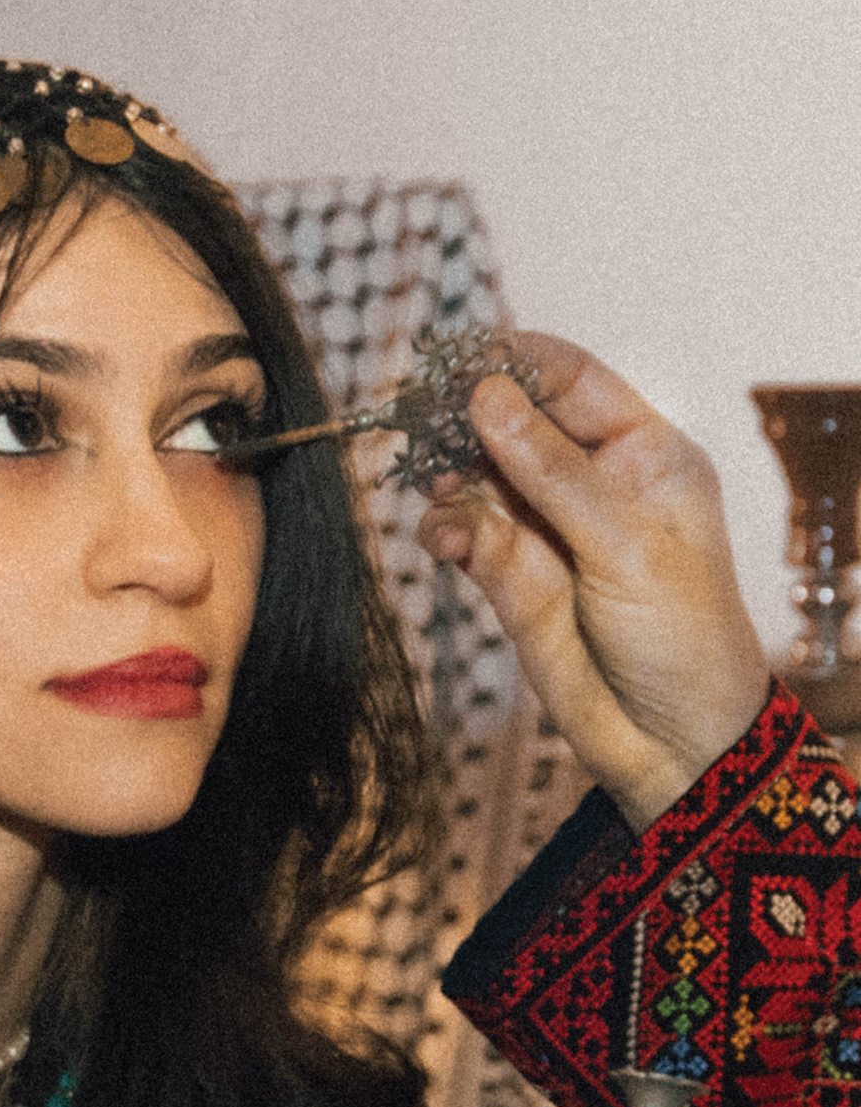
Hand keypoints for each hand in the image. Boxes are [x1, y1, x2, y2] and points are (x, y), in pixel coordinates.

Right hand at [416, 334, 769, 830]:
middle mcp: (590, 481)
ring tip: (440, 495)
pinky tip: (445, 541)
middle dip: (465, 421)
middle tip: (423, 424)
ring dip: (449, 479)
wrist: (672, 745)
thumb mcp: (626, 545)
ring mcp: (546, 528)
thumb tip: (485, 395)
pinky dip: (446, 530)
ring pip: (477, 477)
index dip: (516, 364)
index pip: (570, 379)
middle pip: (511, 421)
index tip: (460, 362)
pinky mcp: (511, 577)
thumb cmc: (683, 638)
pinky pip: (464, 533)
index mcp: (643, 454)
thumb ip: (550, 471)